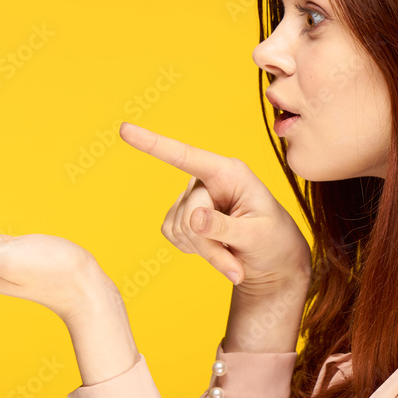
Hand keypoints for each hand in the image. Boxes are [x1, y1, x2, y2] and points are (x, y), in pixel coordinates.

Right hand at [119, 122, 310, 297]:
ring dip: (205, 252)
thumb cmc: (273, 242)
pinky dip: (193, 252)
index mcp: (229, 172)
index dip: (153, 144)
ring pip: (178, 228)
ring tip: (232, 259)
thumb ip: (225, 227)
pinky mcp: (182, 216)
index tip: (123, 129)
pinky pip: (171, 235)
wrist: (273, 262)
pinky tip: (215, 250)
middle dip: (209, 246)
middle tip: (236, 268)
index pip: (186, 156)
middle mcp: (207, 179)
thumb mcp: (257, 236)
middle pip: (188, 214)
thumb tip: (193, 219)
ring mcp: (192, 197)